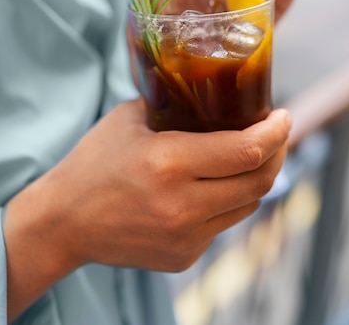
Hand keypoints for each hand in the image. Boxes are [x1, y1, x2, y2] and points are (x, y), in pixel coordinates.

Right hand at [4, 100, 289, 318]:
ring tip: (254, 154)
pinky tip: (219, 183)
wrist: (64, 221)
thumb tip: (210, 90)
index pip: (246, 151)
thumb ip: (172, 103)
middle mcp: (182, 206)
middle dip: (278, 153)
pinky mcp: (183, 258)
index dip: (275, 133)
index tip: (283, 116)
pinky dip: (230, 200)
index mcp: (168, 163)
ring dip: (257, 177)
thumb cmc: (94, 162)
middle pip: (259, 181)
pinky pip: (223, 224)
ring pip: (247, 205)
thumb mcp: (130, 119)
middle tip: (277, 133)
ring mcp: (185, 238)